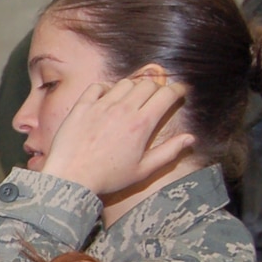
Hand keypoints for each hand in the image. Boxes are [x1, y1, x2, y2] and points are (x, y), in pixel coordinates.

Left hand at [37, 74, 195, 197]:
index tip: (181, 91)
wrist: (71, 179)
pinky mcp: (81, 107)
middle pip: (148, 84)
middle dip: (157, 87)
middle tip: (157, 97)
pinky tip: (107, 97)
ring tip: (133, 97)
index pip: (166, 94)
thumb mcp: (143, 170)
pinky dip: (106, 87)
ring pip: (124, 83)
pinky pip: (97, 86)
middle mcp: (122, 109)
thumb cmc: (108, 177)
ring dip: (133, 86)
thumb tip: (190, 138)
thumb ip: (169, 152)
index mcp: (141, 123)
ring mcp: (100, 106)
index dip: (178, 89)